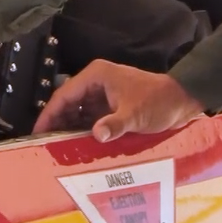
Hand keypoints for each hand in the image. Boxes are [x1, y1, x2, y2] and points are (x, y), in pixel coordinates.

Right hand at [33, 59, 204, 140]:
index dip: (49, 114)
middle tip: (45, 143)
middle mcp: (95, 83)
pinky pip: (90, 117)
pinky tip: (77, 144)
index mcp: (95, 76)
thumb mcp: (135, 114)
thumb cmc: (158, 101)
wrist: (184, 100)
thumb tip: (96, 134)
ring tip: (57, 146)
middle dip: (56, 122)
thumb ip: (114, 124)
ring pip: (78, 111)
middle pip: (68, 103)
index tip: (38, 131)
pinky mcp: (110, 105)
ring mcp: (102, 94)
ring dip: (69, 127)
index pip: (64, 95)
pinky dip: (83, 129)